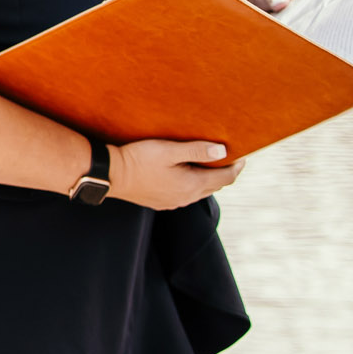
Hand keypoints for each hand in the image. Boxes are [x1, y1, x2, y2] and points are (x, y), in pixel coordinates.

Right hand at [106, 137, 244, 209]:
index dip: (236, 166)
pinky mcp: (161, 202)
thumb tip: (222, 151)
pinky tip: (184, 174)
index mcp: (192, 185)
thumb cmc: (138, 160)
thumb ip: (196, 150)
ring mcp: (173, 202)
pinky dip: (193, 185)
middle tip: (227, 156)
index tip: (242, 154)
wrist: (110, 175)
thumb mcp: (169, 150)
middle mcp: (186, 198)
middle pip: (215, 186)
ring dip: (208, 179)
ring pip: (200, 192)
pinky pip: (185, 195)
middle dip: (224, 172)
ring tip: (207, 163)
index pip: (225, 178)